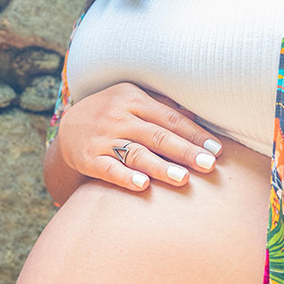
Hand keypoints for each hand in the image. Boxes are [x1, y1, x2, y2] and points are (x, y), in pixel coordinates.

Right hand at [56, 83, 222, 192]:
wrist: (68, 128)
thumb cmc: (112, 114)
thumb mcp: (133, 100)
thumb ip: (162, 107)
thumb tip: (199, 112)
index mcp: (133, 98)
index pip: (170, 118)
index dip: (194, 133)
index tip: (215, 149)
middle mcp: (118, 116)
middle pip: (157, 136)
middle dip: (185, 151)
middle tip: (209, 165)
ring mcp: (102, 138)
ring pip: (136, 153)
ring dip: (161, 167)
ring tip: (183, 179)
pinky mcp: (88, 158)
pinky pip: (109, 168)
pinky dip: (126, 177)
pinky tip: (143, 185)